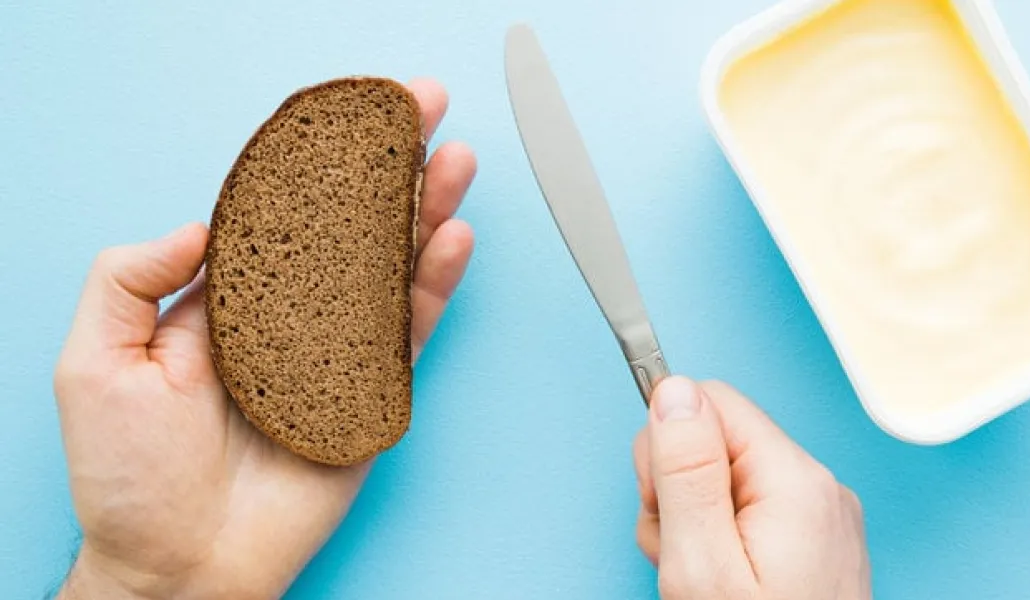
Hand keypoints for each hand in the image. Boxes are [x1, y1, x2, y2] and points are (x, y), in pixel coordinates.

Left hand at [52, 79, 476, 599]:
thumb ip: (128, 282)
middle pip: (350, 226)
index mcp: (225, 299)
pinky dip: (431, 285)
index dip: (318, 158)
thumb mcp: (92, 366)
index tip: (352, 115)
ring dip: (423, 211)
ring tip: (454, 162)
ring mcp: (335, 352)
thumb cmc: (130, 479)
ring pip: (388, 267)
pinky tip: (450, 240)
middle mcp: (287, 315)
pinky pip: (407, 331)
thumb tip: (197, 224)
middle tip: (425, 110)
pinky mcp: (370, 393)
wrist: (182, 565)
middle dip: (389, 166)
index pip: (281, 209)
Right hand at [633, 378, 870, 598]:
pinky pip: (749, 509)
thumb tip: (672, 389)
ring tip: (700, 579)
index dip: (668, 446)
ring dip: (693, 520)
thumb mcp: (701, 565)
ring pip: (725, 477)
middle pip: (716, 438)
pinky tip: (721, 582)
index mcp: (795, 481)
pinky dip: (720, 539)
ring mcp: (820, 516)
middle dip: (677, 489)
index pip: (712, 400)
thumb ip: (685, 472)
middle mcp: (817, 487)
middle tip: (681, 553)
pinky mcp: (815, 540)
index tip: (663, 504)